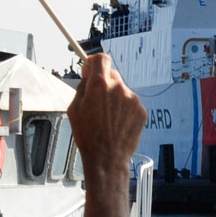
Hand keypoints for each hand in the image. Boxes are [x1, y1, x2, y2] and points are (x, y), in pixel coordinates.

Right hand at [67, 54, 146, 173]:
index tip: (91, 68)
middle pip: (112, 75)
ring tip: (107, 118)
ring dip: (115, 98)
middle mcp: (118, 88)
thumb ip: (82, 86)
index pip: (102, 59)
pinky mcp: (141, 110)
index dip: (95, 62)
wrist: (107, 158)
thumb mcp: (74, 109)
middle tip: (97, 101)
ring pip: (122, 90)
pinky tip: (117, 123)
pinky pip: (131, 103)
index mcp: (99, 86)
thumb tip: (88, 74)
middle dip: (105, 84)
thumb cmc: (88, 136)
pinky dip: (125, 109)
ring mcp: (132, 99)